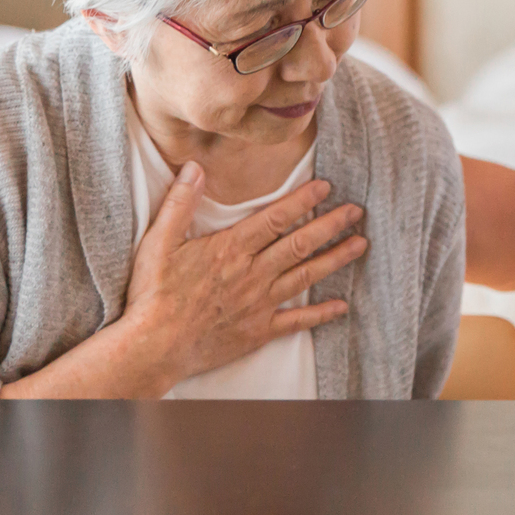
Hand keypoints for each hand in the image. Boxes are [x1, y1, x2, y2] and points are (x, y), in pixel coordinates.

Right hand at [122, 163, 367, 389]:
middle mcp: (252, 274)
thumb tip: (194, 167)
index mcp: (231, 249)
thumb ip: (180, 203)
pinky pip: (297, 322)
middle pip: (300, 244)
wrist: (154, 348)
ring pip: (306, 276)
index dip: (303, 201)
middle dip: (331, 225)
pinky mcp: (258, 331)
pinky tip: (341, 306)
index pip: (275, 218)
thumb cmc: (155, 295)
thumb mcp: (159, 242)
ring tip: (360, 245)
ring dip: (335, 259)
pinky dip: (321, 314)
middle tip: (356, 212)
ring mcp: (259, 303)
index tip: (326, 187)